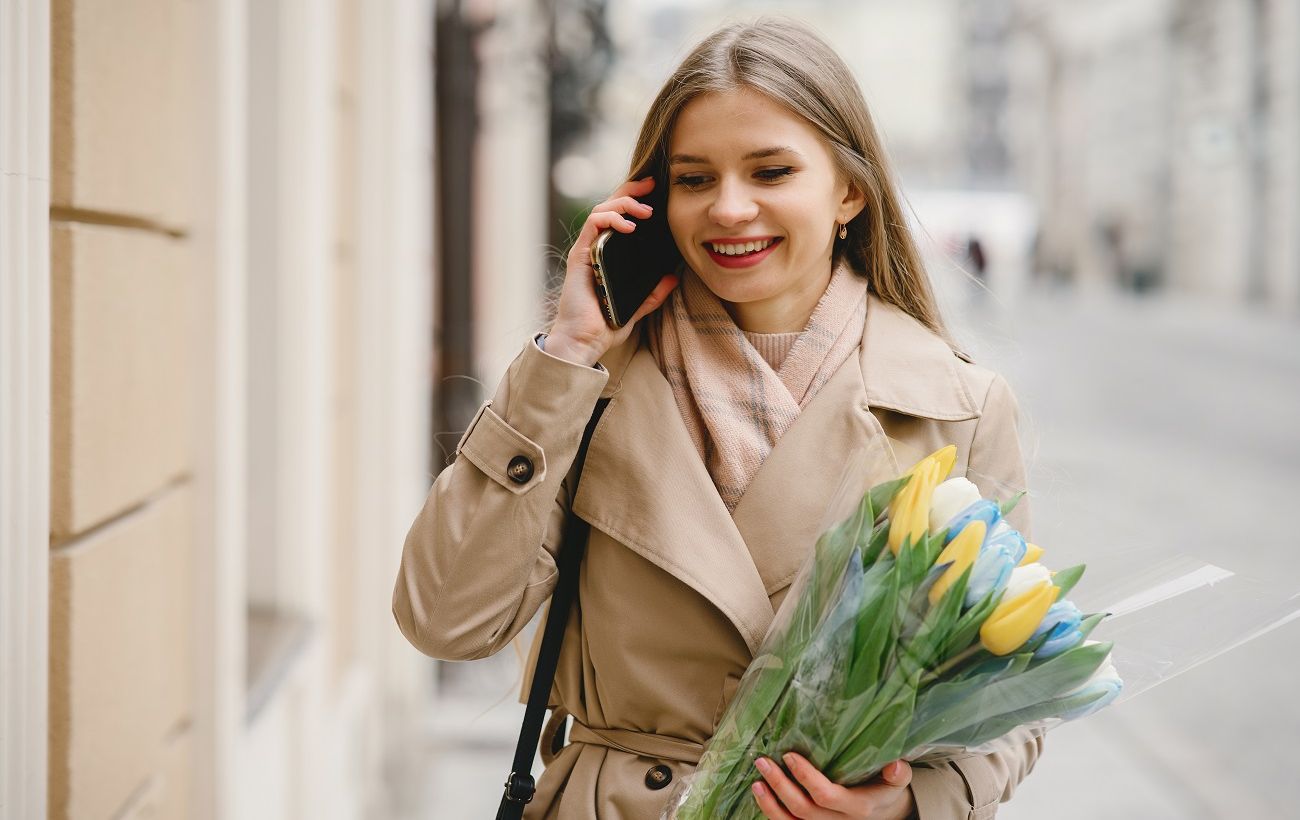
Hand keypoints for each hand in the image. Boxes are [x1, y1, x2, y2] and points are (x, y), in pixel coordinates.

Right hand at [546, 176, 679, 365]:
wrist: (584, 342)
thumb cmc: (604, 327)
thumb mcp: (637, 307)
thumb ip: (653, 293)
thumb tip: (672, 277)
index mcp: (607, 256)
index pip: (620, 219)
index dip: (635, 200)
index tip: (655, 192)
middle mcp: (595, 248)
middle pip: (610, 207)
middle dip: (631, 190)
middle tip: (651, 184)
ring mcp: (586, 250)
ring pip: (601, 210)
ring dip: (624, 204)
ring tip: (645, 211)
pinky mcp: (580, 256)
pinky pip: (592, 225)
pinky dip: (611, 219)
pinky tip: (629, 226)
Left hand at [752, 753, 915, 819]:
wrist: (882, 812)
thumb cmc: (886, 788)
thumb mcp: (897, 781)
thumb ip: (898, 774)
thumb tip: (895, 764)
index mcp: (858, 807)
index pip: (826, 795)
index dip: (806, 777)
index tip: (789, 755)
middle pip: (803, 808)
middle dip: (780, 785)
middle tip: (763, 760)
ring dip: (770, 803)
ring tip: (755, 782)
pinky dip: (772, 813)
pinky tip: (760, 795)